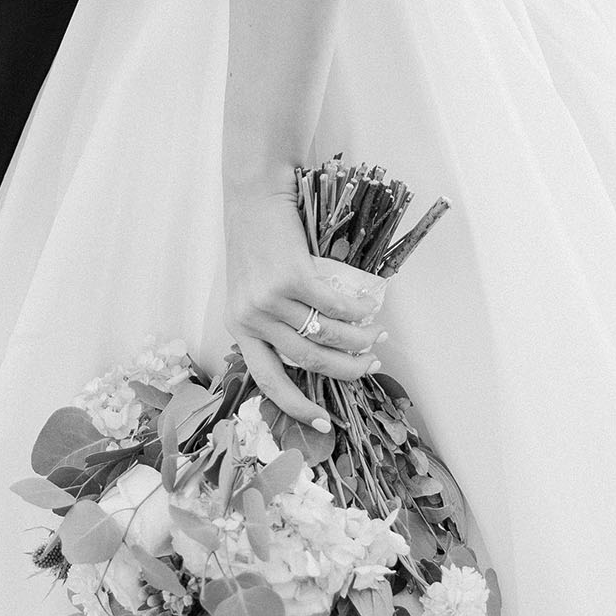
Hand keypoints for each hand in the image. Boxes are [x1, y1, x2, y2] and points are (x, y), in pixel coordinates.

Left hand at [224, 190, 385, 427]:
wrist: (255, 193)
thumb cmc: (257, 238)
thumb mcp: (251, 287)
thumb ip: (274, 318)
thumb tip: (318, 348)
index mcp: (239, 327)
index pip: (268, 380)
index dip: (297, 406)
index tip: (323, 422)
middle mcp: (251, 318)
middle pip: (308, 361)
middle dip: (346, 371)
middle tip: (369, 366)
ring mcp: (271, 298)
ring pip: (325, 335)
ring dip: (359, 341)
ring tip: (376, 336)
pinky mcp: (292, 276)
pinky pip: (334, 304)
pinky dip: (358, 309)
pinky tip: (370, 305)